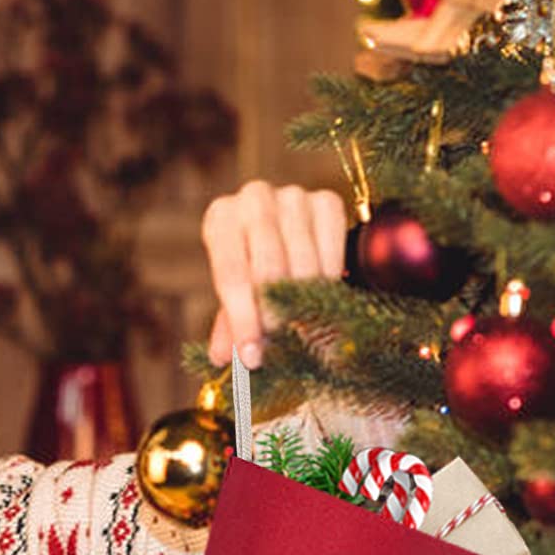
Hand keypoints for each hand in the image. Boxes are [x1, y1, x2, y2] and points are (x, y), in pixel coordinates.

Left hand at [201, 182, 348, 369]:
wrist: (288, 235)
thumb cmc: (253, 269)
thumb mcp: (236, 295)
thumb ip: (228, 326)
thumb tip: (222, 357)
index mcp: (221, 218)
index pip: (231, 274)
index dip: (242, 321)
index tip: (252, 358)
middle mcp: (254, 198)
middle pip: (268, 267)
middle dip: (274, 314)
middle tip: (281, 345)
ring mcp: (294, 196)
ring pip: (304, 262)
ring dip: (304, 304)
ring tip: (302, 332)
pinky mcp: (328, 201)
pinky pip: (333, 250)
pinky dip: (329, 282)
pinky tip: (322, 299)